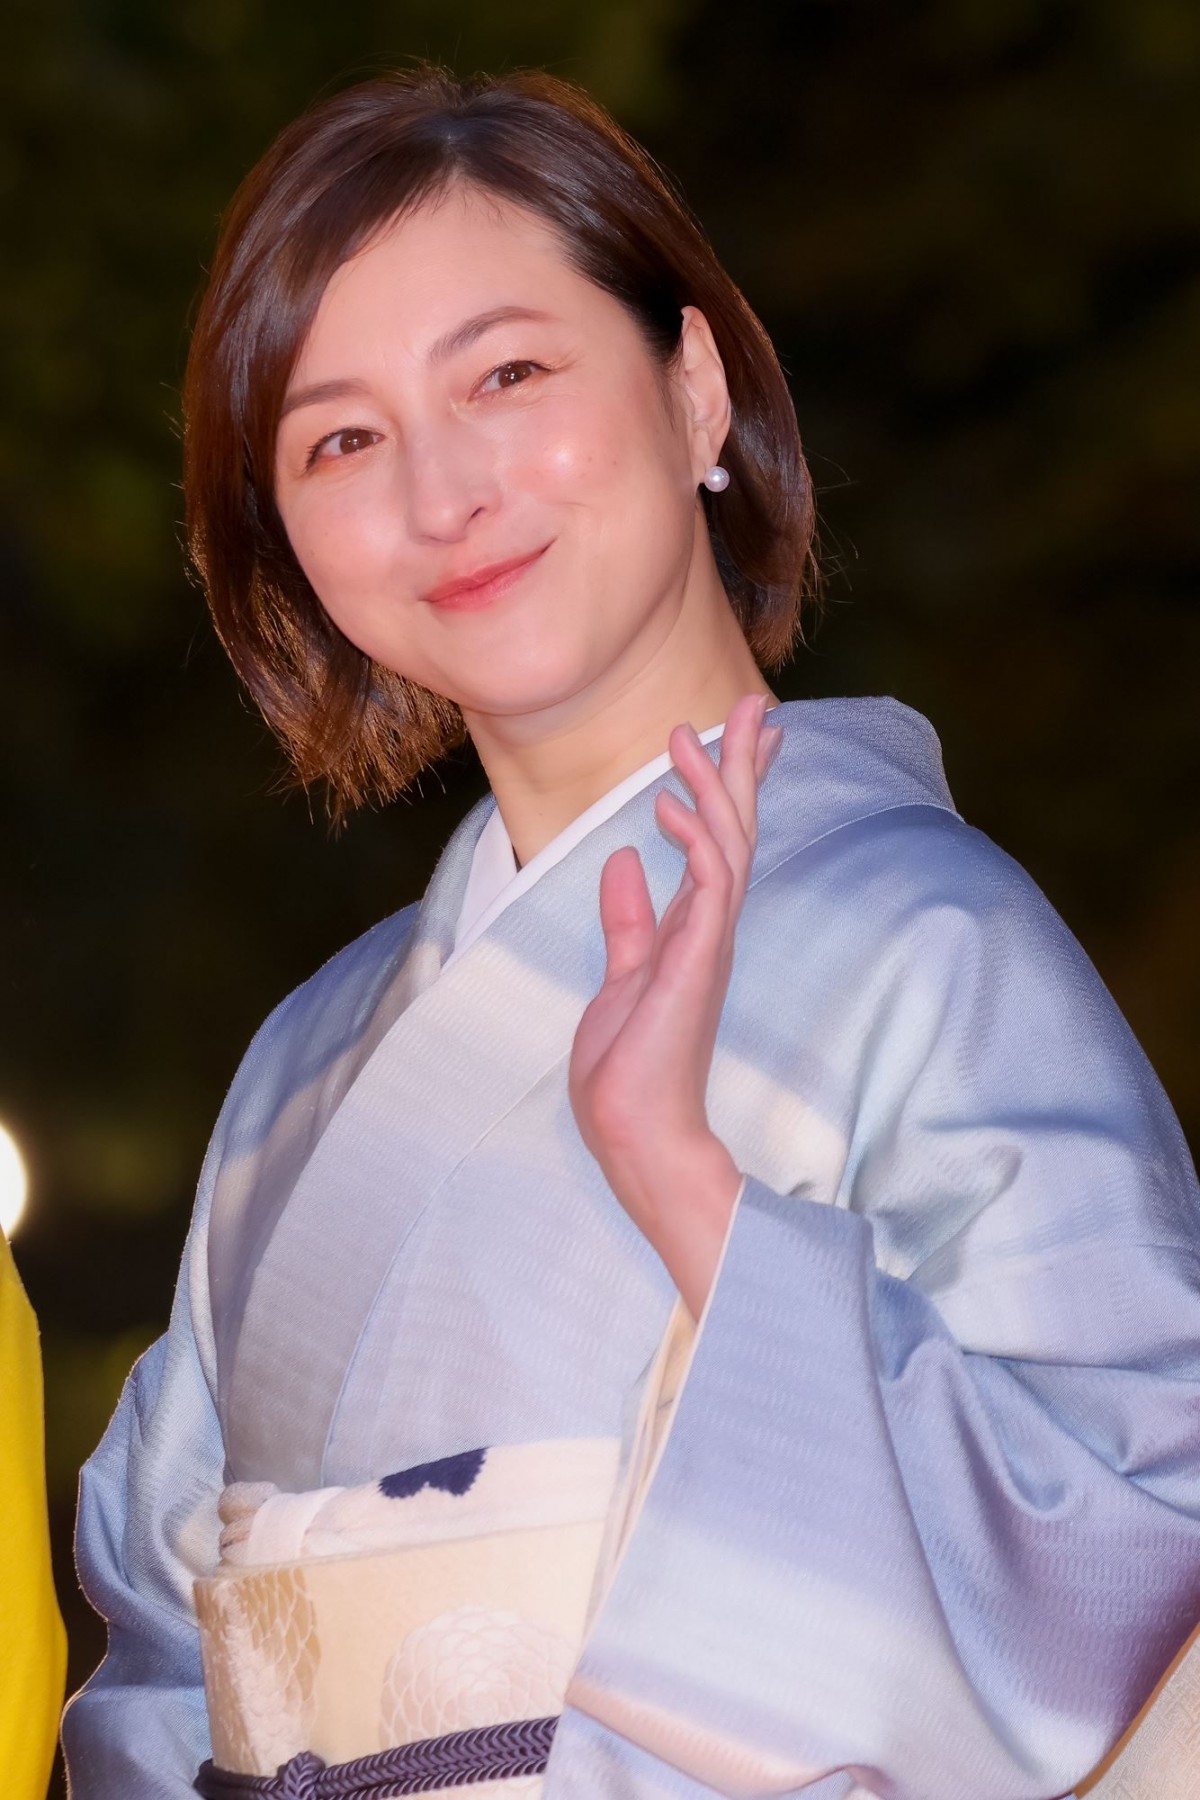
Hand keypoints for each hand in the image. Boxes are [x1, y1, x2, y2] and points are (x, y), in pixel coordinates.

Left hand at [568, 692, 781, 1316]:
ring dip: (714, 785)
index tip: (736, 732)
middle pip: (738, 828)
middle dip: (744, 764)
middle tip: (756, 702)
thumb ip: (627, 920)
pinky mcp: (700, 961)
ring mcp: (711, 942)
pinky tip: (668, 807)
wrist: (634, 1130)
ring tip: (690, 732)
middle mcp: (712, 927)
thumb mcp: (621, 975)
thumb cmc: (630, 1067)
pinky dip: (696, 840)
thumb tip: (623, 861)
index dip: (729, 785)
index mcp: (695, 928)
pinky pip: (709, 885)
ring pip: (728, 844)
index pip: (720, 840)